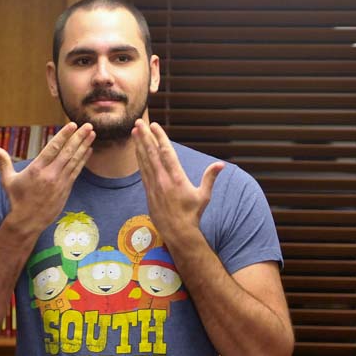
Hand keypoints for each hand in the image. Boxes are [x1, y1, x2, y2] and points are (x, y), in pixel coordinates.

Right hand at [0, 122, 94, 235]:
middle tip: (88, 126)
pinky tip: (88, 150)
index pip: (53, 148)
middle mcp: (50, 175)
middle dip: (79, 138)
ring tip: (92, 134)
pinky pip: (76, 171)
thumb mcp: (7, 180)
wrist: (27, 222)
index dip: (64, 135)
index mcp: (36, 169)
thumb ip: (3, 161)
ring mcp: (60, 182)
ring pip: (74, 161)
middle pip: (67, 152)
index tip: (72, 125)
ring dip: (84, 146)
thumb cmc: (16, 200)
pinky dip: (83, 160)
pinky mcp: (65, 190)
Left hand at [131, 120, 223, 245]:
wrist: (177, 232)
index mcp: (177, 178)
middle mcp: (163, 180)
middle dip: (145, 137)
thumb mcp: (204, 196)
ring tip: (134, 132)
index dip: (160, 138)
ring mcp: (153, 186)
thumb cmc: (192, 215)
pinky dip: (139, 159)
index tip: (154, 126)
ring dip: (139, 145)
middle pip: (152, 154)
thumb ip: (210, 178)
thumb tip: (221, 165)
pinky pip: (142, 171)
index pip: (166, 153)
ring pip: (145, 161)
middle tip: (139, 122)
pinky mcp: (148, 192)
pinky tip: (137, 151)